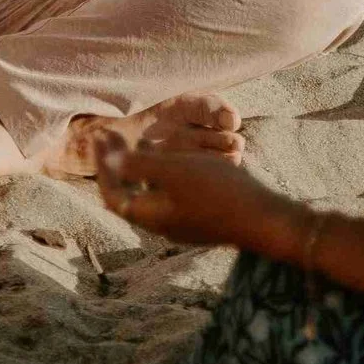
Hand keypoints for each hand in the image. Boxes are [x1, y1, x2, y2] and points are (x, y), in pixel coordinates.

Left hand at [97, 133, 307, 255]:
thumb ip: (138, 166)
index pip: (112, 195)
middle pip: (129, 195)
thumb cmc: (217, 191)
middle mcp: (163, 224)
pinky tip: (173, 157)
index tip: (100, 139)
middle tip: (113, 139)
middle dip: (118, 165)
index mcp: (150, 215)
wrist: (263, 217)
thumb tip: (109, 163)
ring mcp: (183, 224)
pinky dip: (162, 174)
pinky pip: (171, 195)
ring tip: (140, 143)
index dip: (101, 167)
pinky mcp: (201, 219)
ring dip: (141, 168)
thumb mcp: (173, 171)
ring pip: (151, 195)